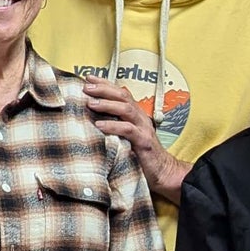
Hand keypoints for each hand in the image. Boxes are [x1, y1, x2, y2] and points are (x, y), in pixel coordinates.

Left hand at [82, 79, 190, 199]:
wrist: (162, 172)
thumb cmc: (140, 155)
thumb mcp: (125, 138)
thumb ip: (114, 126)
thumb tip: (91, 119)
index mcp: (135, 115)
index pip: (120, 93)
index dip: (105, 83)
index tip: (88, 77)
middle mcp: (140, 118)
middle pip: (123, 96)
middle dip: (104, 89)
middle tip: (86, 87)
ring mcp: (143, 128)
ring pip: (126, 109)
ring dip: (107, 104)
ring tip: (90, 103)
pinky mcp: (144, 142)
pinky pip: (128, 130)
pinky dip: (113, 126)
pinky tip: (100, 125)